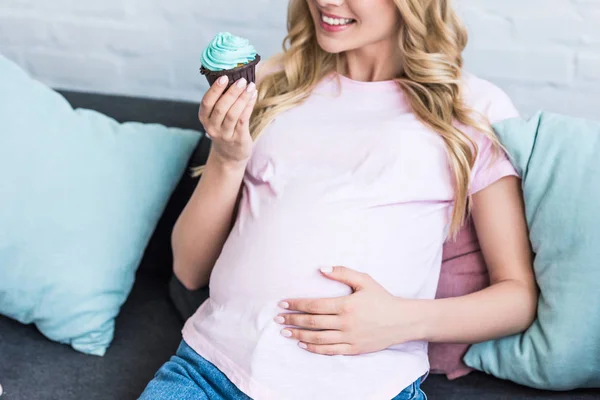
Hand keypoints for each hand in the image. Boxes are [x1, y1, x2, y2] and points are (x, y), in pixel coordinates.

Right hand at [198, 75, 257, 167]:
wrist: (229, 156)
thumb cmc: (224, 130)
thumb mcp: (216, 117)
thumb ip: (221, 100)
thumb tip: (234, 77)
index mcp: (204, 118)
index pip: (206, 102)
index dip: (215, 89)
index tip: (224, 77)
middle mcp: (212, 127)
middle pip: (221, 107)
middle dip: (232, 92)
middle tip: (242, 80)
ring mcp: (225, 134)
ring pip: (233, 114)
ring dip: (242, 98)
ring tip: (250, 86)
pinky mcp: (238, 139)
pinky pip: (243, 120)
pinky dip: (248, 106)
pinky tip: (253, 96)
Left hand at [276, 267, 423, 355]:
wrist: (402, 321)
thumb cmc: (382, 298)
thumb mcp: (364, 280)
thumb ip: (342, 273)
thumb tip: (321, 269)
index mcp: (346, 305)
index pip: (314, 305)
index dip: (296, 304)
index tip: (283, 303)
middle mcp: (345, 323)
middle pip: (312, 322)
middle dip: (292, 320)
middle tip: (278, 319)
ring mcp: (349, 337)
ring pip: (318, 338)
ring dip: (299, 335)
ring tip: (285, 332)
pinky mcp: (354, 348)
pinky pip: (330, 350)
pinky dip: (314, 348)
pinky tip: (304, 345)